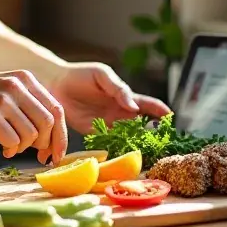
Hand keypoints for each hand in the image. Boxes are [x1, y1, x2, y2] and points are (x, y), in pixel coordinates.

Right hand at [0, 70, 68, 164]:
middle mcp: (17, 86)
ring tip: (10, 146)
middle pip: (48, 123)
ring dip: (24, 147)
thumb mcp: (5, 90)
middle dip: (46, 144)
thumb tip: (52, 136)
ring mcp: (3, 100)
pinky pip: (13, 142)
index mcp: (25, 79)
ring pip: (31, 135)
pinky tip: (2, 147)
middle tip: (37, 155)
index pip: (56, 109)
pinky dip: (11, 150)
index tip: (58, 153)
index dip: (60, 134)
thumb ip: (28, 104)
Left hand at [45, 62, 170, 138]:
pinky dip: (118, 147)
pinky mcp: (94, 132)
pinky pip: (109, 141)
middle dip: (153, 132)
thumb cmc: (81, 74)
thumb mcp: (103, 75)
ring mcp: (108, 123)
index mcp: (125, 96)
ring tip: (148, 150)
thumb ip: (118, 89)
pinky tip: (125, 152)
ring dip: (137, 142)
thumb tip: (134, 107)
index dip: (160, 111)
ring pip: (127, 135)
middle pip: (142, 124)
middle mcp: (119, 112)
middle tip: (163, 141)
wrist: (56, 83)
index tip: (170, 118)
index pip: (147, 105)